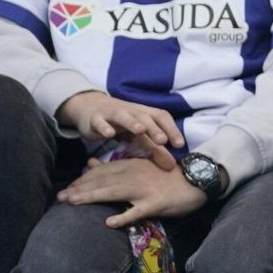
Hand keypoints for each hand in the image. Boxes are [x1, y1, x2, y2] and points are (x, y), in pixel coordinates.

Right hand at [57, 90, 184, 150]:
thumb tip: (171, 166)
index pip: (162, 117)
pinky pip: (100, 122)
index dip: (172, 129)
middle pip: (145, 117)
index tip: (180, 145)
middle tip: (163, 141)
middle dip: (154, 128)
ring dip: (132, 123)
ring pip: (123, 116)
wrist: (91, 107)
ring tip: (140, 131)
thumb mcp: (138, 134)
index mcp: (145, 114)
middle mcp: (131, 111)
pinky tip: (109, 135)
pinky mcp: (95, 119)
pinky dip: (104, 127)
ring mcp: (112, 113)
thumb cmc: (122, 123)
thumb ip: (154, 148)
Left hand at [58, 157, 206, 227]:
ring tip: (74, 203)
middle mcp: (134, 175)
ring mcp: (144, 189)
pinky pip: (138, 211)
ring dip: (93, 197)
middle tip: (60, 198)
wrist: (196, 181)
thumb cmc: (168, 176)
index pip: (101, 172)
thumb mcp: (140, 166)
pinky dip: (124, 217)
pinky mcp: (156, 203)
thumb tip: (90, 163)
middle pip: (103, 182)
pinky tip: (110, 223)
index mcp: (130, 166)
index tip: (65, 190)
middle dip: (80, 189)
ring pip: (114, 192)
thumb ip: (115, 166)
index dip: (81, 181)